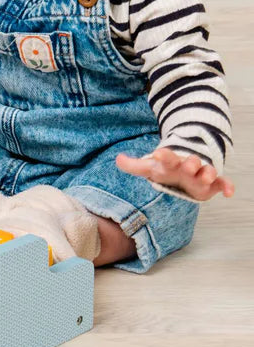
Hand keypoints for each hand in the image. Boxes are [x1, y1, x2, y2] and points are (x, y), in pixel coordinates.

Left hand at [116, 148, 234, 200]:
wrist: (185, 171)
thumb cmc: (166, 169)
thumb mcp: (149, 168)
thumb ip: (134, 165)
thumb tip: (117, 159)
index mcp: (171, 161)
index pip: (166, 156)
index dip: (163, 155)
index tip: (159, 154)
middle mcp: (187, 166)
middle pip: (191, 162)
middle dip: (190, 162)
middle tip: (188, 165)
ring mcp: (201, 174)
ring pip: (208, 171)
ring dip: (208, 172)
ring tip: (207, 176)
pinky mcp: (212, 184)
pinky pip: (222, 183)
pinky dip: (227, 186)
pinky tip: (230, 193)